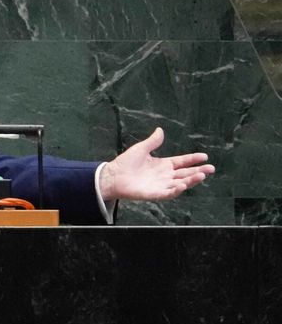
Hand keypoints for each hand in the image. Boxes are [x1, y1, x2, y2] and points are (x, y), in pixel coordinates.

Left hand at [100, 127, 214, 201]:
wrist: (112, 175)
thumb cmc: (126, 163)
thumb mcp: (141, 149)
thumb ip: (152, 141)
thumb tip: (160, 130)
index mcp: (163, 165)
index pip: (182, 162)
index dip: (193, 159)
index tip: (205, 156)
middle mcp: (165, 176)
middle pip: (186, 174)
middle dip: (199, 171)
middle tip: (211, 168)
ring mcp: (161, 185)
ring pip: (180, 183)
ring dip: (191, 180)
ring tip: (201, 175)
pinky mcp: (155, 194)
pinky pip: (168, 193)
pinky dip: (176, 190)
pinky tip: (183, 185)